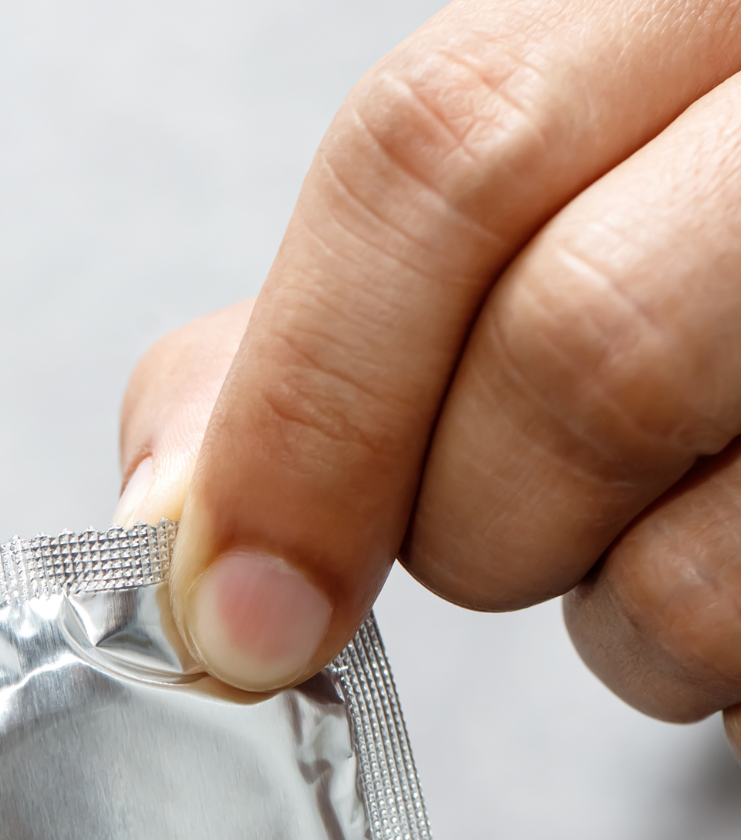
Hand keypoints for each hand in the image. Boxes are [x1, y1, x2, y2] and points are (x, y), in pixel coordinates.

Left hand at [115, 0, 740, 756]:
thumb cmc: (690, 260)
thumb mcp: (508, 230)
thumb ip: (317, 336)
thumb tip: (170, 514)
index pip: (441, 149)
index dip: (306, 413)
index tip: (238, 608)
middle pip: (572, 352)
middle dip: (465, 522)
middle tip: (497, 531)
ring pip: (693, 560)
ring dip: (618, 617)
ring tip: (666, 532)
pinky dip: (720, 672)